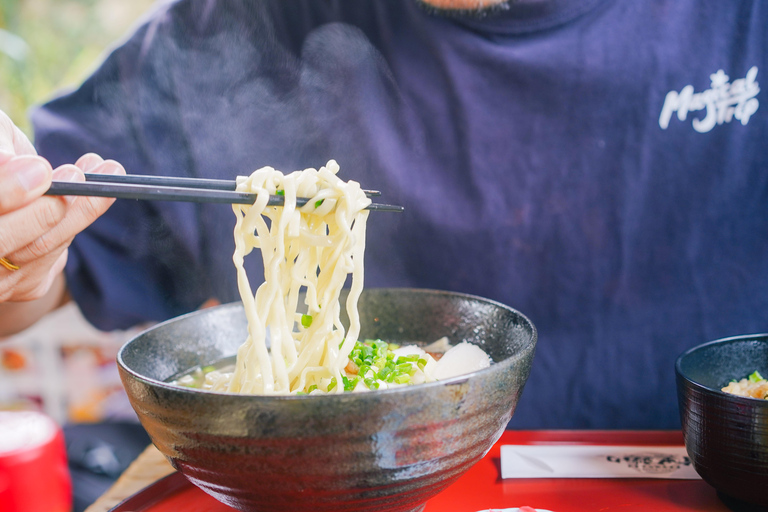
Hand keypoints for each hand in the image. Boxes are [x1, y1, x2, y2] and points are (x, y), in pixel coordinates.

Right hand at [0, 109, 124, 302]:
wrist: (9, 189)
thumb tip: (11, 165)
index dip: (7, 193)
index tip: (40, 169)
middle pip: (3, 240)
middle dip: (44, 208)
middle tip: (76, 175)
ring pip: (39, 248)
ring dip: (80, 208)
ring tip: (107, 170)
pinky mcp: (26, 285)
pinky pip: (56, 254)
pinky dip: (83, 217)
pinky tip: (102, 189)